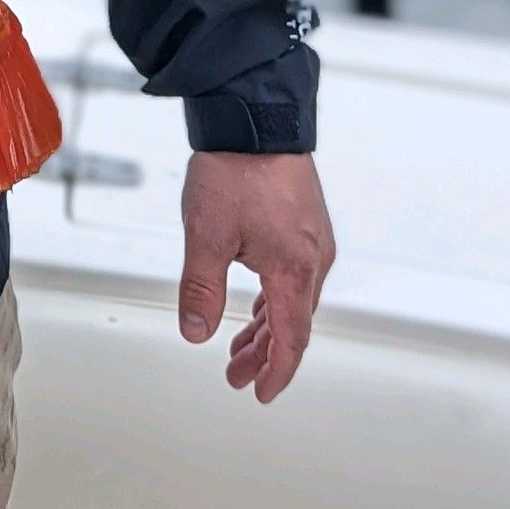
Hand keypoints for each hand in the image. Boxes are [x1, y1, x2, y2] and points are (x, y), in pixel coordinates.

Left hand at [177, 151, 335, 401]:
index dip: (276, 372)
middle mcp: (313, 258)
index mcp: (293, 269)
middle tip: (237, 373)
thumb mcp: (206, 234)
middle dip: (265, 354)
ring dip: (268, 326)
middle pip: (294, 324)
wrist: (254, 116)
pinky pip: (295, 275)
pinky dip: (275, 298)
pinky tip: (256, 302)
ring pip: (295, 299)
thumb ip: (201, 289)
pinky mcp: (307, 222)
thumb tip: (195, 332)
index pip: (292, 340)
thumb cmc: (235, 168)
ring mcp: (314, 239)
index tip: (259, 392)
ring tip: (240, 344)